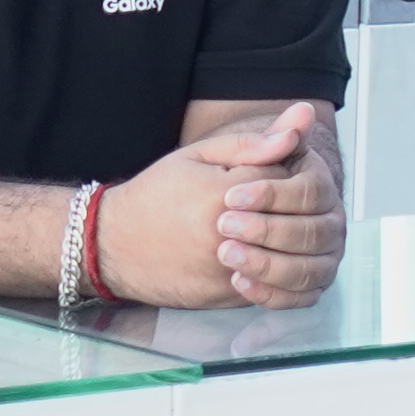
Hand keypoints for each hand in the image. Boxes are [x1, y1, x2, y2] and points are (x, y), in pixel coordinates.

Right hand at [101, 105, 345, 309]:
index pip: (289, 180)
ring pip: (291, 258)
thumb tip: (303, 119)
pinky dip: (275, 270)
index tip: (269, 173)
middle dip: (290, 210)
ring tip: (263, 227)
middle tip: (267, 205)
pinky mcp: (225, 296)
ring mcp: (227, 271)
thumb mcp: (200, 155)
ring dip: (288, 243)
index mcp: (223, 195)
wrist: (111, 244)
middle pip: (296, 221)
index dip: (284, 175)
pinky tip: (256, 252)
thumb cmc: (156, 194)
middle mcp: (228, 237)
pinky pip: (273, 285)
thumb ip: (255, 141)